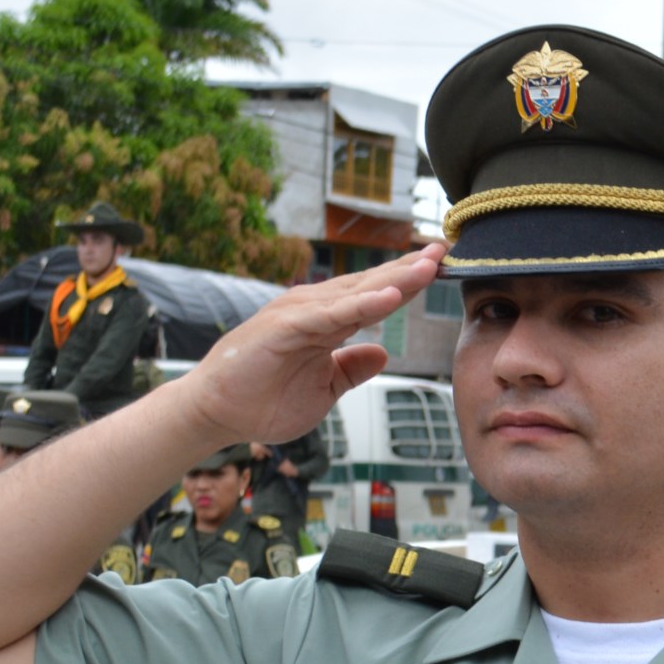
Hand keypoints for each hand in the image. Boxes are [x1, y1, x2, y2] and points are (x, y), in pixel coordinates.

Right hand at [179, 244, 441, 453]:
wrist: (219, 413)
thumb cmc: (264, 399)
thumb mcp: (325, 387)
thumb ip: (352, 368)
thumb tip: (383, 354)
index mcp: (328, 322)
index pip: (375, 296)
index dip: (408, 282)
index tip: (440, 266)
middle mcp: (315, 310)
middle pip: (371, 285)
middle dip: (409, 269)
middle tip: (444, 250)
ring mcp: (299, 316)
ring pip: (355, 293)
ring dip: (393, 280)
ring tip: (427, 266)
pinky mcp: (285, 329)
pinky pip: (330, 316)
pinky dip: (360, 305)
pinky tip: (389, 297)